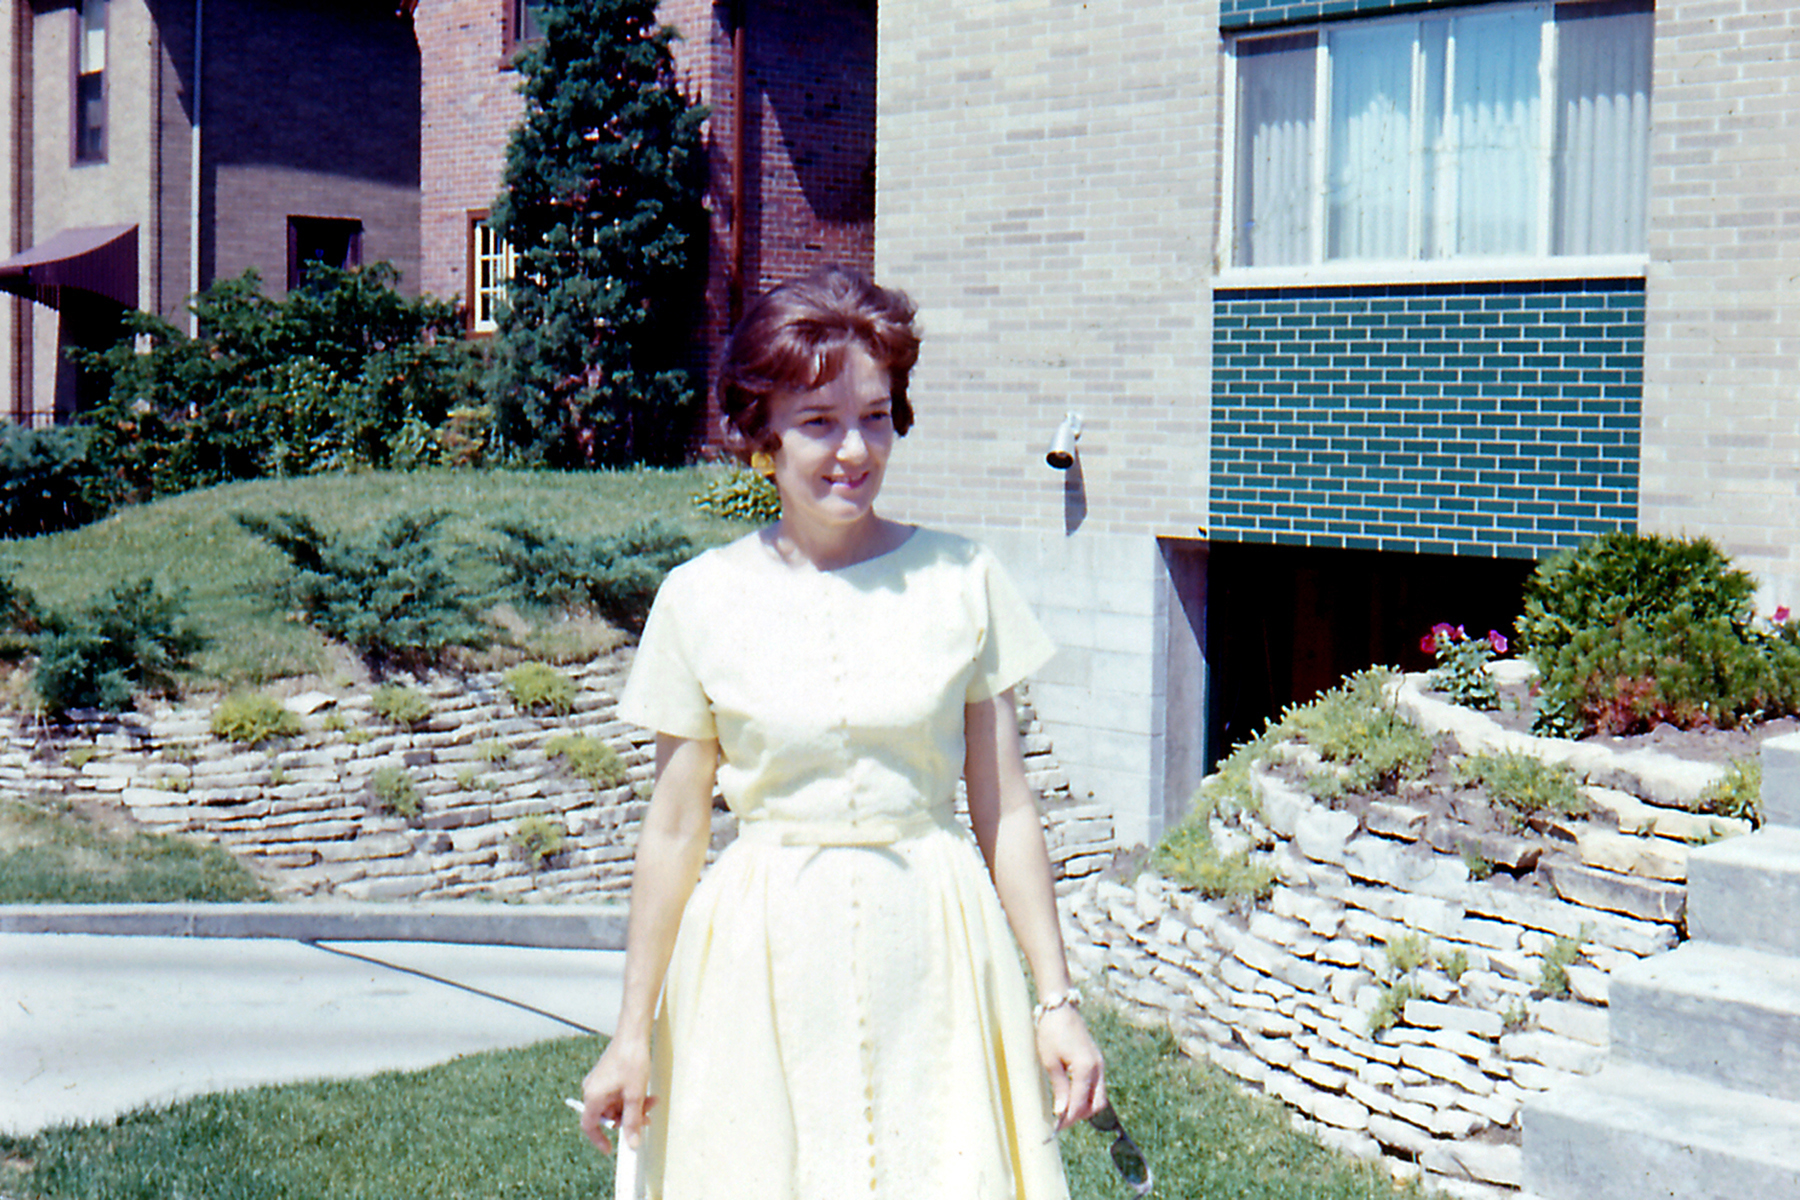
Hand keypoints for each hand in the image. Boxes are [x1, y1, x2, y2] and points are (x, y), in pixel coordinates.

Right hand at [580, 1037, 655, 1154]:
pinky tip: (646, 1093)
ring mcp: (599, 1083)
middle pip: (608, 1115)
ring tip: (651, 1101)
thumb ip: (633, 1122)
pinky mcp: (607, 1076)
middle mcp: (592, 1090)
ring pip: (615, 1105)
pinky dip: (630, 1096)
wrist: (633, 1034)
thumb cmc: (631, 1060)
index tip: (610, 1149)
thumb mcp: (635, 1096)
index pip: (589, 1126)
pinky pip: (617, 1094)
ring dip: (633, 1106)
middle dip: (628, 1118)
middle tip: (646, 1118)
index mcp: (593, 1096)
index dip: (598, 1140)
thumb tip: (633, 1143)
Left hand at [1036, 1006, 1105, 1129]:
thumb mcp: (1050, 1061)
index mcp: (1086, 1068)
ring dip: (1085, 1107)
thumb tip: (1061, 1112)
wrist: (1060, 1008)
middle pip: (1096, 1104)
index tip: (1057, 1128)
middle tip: (1061, 1122)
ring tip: (1065, 1111)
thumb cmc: (1052, 1032)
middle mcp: (1097, 1068)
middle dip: (1080, 1116)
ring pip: (1099, 1096)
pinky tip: (1072, 1097)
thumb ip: (1059, 1088)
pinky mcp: (1097, 1061)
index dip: (1069, 1118)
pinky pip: (1097, 1086)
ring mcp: (1099, 1064)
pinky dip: (1087, 1096)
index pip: (1080, 1103)